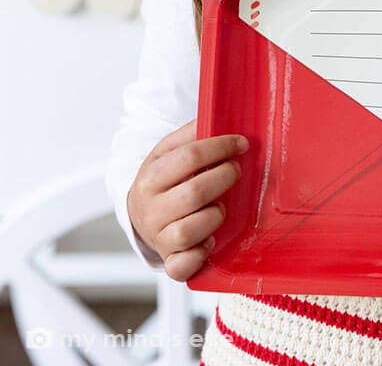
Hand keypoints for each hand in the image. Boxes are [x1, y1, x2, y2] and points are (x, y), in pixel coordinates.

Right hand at [127, 118, 249, 281]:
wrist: (139, 213)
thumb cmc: (164, 178)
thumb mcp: (168, 150)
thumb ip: (191, 133)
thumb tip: (218, 116)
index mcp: (151, 175)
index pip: (190, 156)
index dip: (221, 147)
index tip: (241, 144)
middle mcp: (151, 208)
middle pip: (195, 193)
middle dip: (224, 178)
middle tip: (236, 171)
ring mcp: (159, 237)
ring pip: (190, 231)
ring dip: (215, 216)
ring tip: (221, 206)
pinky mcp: (168, 261)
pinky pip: (183, 266)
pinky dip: (201, 255)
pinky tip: (211, 241)